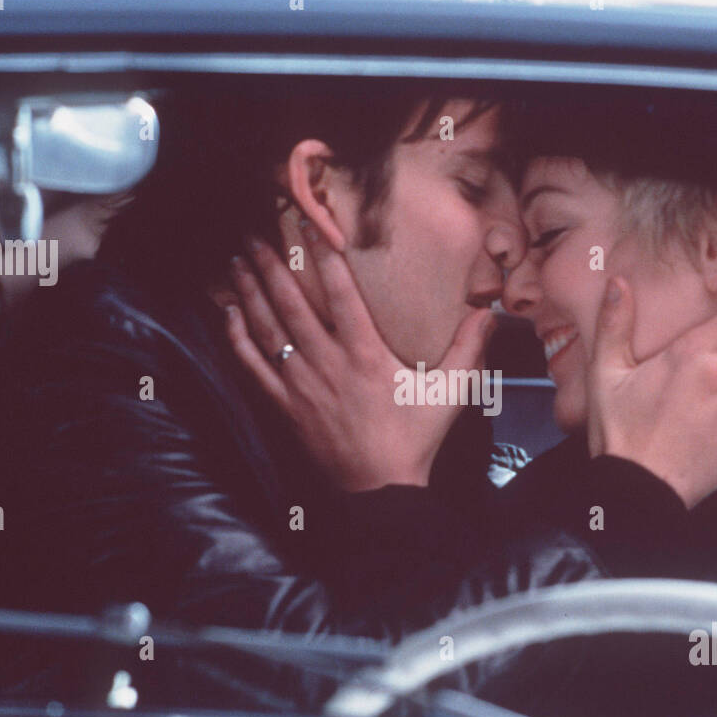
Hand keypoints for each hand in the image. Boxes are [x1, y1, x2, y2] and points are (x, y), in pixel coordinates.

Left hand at [219, 224, 494, 492]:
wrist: (380, 490)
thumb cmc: (414, 439)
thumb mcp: (450, 393)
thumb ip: (468, 348)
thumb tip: (488, 311)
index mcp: (366, 355)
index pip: (342, 295)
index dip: (324, 257)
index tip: (309, 225)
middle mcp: (327, 363)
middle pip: (291, 304)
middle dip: (271, 266)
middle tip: (254, 233)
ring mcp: (301, 385)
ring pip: (268, 329)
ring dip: (250, 292)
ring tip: (237, 260)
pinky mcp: (285, 406)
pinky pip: (253, 366)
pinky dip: (238, 338)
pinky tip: (228, 314)